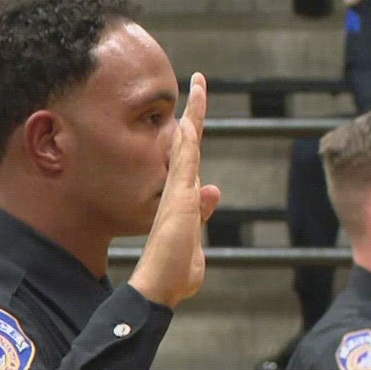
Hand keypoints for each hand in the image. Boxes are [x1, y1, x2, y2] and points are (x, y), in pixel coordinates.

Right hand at [127, 72, 219, 308]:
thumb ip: (202, 215)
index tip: (194, 108)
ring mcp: (177, 192)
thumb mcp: (196, 240)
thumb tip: (212, 189)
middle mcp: (178, 189)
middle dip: (194, 112)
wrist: (158, 287)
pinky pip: (184, 163)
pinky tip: (189, 119)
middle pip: (189, 142)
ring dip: (194, 114)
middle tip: (198, 82)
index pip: (192, 158)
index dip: (194, 132)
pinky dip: (188, 139)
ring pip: (187, 145)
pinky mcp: (178, 199)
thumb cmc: (174, 272)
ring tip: (199, 86)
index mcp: (183, 198)